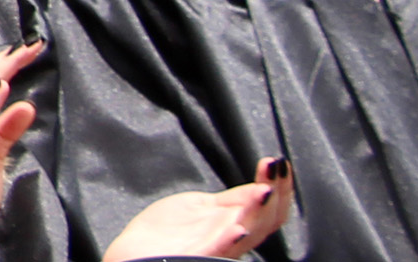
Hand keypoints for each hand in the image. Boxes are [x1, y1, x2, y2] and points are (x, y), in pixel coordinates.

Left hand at [102, 158, 291, 260]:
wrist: (135, 255)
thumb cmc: (166, 233)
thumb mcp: (204, 205)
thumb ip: (234, 198)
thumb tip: (263, 183)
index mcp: (235, 224)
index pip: (271, 209)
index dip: (281, 188)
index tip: (280, 164)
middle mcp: (232, 239)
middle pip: (266, 221)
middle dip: (275, 194)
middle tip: (275, 168)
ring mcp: (215, 248)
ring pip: (248, 235)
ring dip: (259, 212)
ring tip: (265, 190)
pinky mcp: (194, 256)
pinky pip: (216, 251)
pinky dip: (229, 240)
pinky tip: (237, 228)